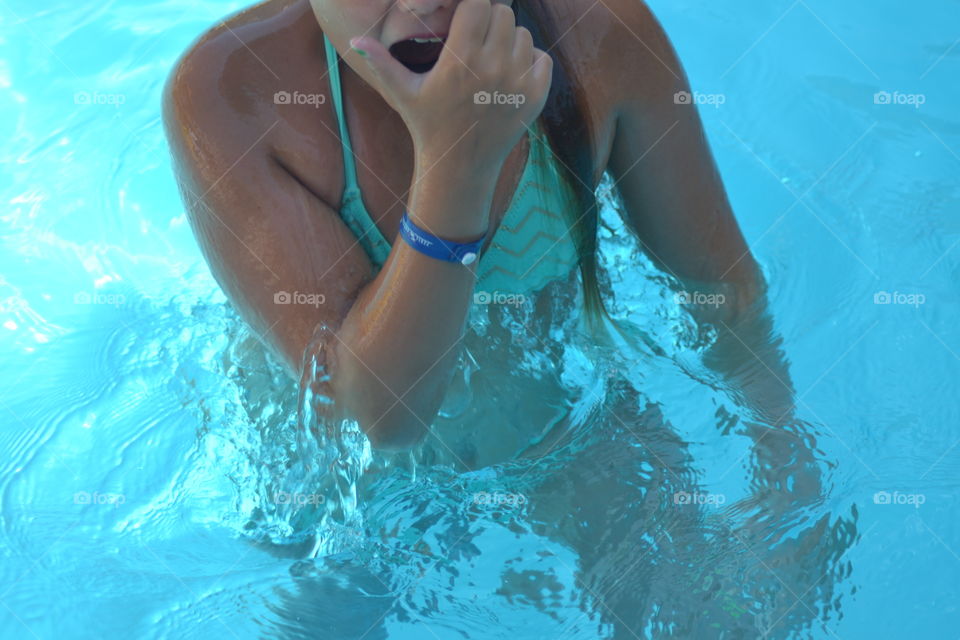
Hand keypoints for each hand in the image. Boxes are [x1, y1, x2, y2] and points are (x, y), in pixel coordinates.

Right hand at [348, 0, 552, 166]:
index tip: (464, 19)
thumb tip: (355, 41)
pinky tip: (509, 75)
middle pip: (504, 13)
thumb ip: (382, 63)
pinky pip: (543, 57)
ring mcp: (518, 82)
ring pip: (524, 34)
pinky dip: (530, 61)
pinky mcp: (536, 96)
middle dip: (490, 20)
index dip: (471, 7)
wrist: (460, 165)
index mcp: (460, 60)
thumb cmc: (428, 124)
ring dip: (510, 41)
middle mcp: (493, 67)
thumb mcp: (403, 92)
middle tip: (477, 40)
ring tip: (491, 60)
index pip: (478, 3)